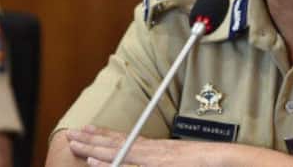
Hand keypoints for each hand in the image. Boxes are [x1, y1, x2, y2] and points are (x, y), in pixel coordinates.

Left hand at [66, 125, 207, 165]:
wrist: (220, 159)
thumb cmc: (202, 162)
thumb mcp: (177, 161)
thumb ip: (160, 159)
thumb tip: (147, 161)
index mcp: (156, 148)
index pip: (125, 139)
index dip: (105, 134)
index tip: (88, 129)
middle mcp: (152, 149)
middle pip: (117, 142)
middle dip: (92, 139)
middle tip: (71, 134)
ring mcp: (153, 157)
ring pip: (118, 150)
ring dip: (94, 147)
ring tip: (75, 143)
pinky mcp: (157, 164)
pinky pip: (129, 163)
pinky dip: (111, 161)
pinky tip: (95, 161)